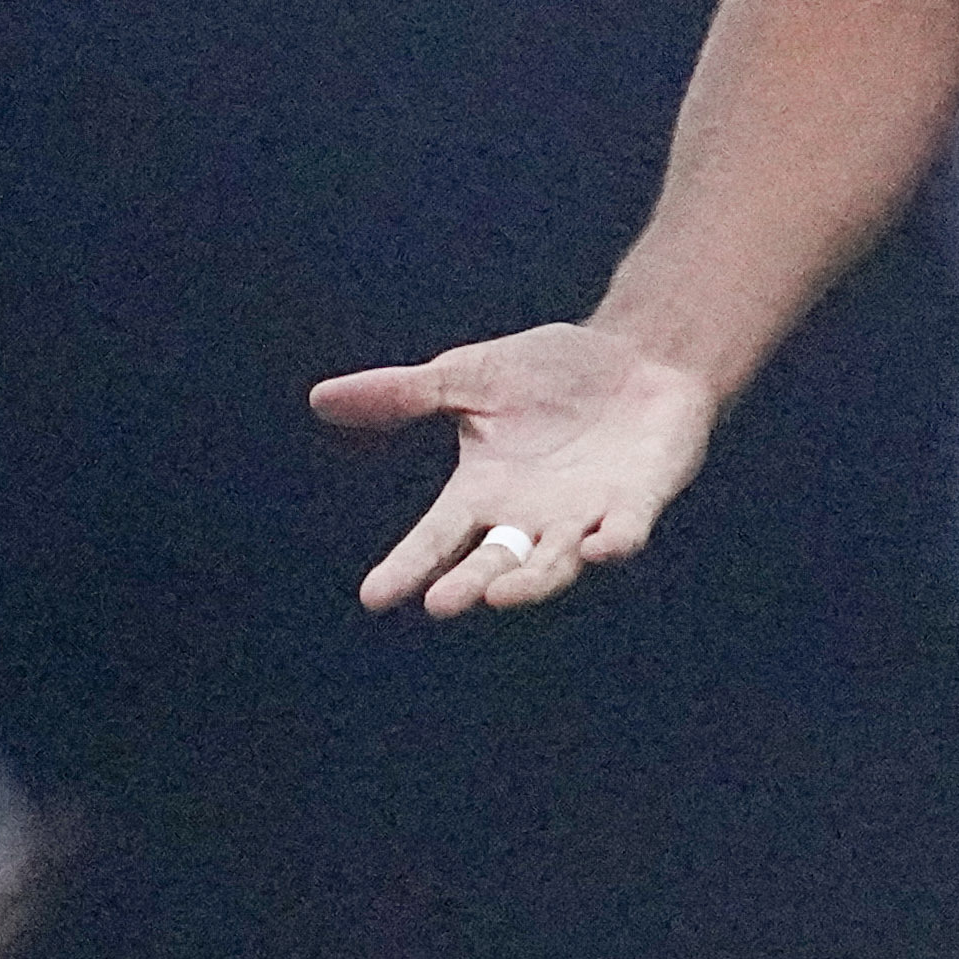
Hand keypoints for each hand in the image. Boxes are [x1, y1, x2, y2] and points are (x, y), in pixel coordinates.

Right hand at [310, 323, 721, 614]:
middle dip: (470, 583)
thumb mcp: (468, 377)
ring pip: (554, 563)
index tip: (374, 597)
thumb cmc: (553, 373)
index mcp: (484, 492)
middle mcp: (531, 518)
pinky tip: (598, 548)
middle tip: (442, 603)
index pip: (437, 538)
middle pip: (494, 562)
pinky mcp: (638, 504)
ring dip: (532, 580)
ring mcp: (586, 516)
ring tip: (500, 594)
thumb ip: (403, 394)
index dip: (408, 567)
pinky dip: (612, 543)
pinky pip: (624, 533)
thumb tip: (319, 399)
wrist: (639, 355)